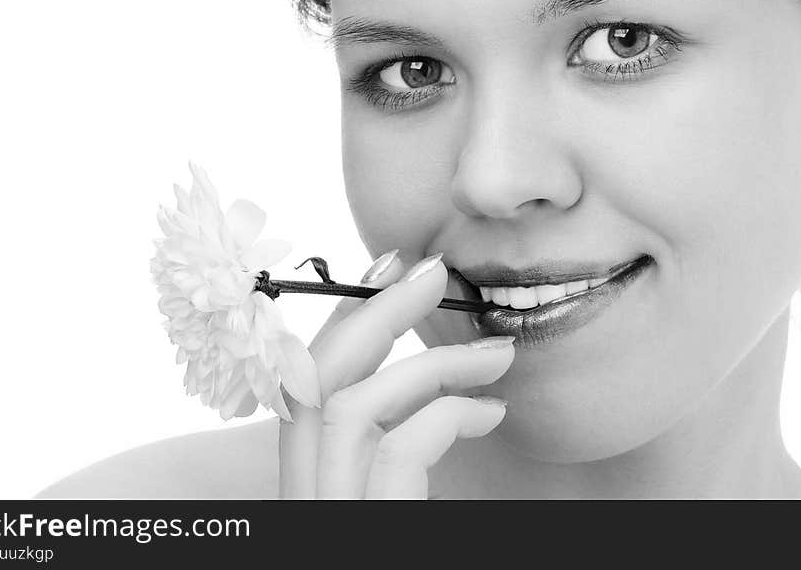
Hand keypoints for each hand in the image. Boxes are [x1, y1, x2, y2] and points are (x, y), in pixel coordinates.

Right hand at [278, 251, 514, 498]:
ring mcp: (331, 514)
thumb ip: (394, 443)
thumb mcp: (398, 494)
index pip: (304, 389)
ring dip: (431, 362)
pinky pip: (398, 449)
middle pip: (313, 384)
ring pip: (353, 406)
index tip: (389, 272)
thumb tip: (426, 377)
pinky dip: (449, 414)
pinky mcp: (372, 527)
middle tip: (434, 272)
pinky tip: (491, 412)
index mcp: (309, 485)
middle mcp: (304, 498)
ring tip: (497, 353)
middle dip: (374, 313)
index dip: (342, 320)